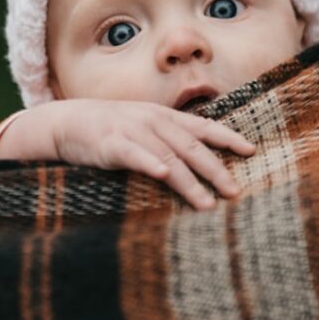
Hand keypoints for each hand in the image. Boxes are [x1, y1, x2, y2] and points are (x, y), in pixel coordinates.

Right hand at [0, 99, 255, 210]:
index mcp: (163, 116)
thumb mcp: (143, 125)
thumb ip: (169, 136)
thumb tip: (201, 155)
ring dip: (189, 180)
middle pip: (191, 146)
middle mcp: (152, 121)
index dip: (228, 137)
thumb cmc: (109, 129)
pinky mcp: (111, 144)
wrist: (67, 122)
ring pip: (168, 156)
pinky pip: (134, 154)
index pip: (203, 127)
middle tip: (235, 192)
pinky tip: (163, 174)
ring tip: (206, 203)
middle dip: (215, 169)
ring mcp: (132, 131)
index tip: (251, 150)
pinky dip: (150, 163)